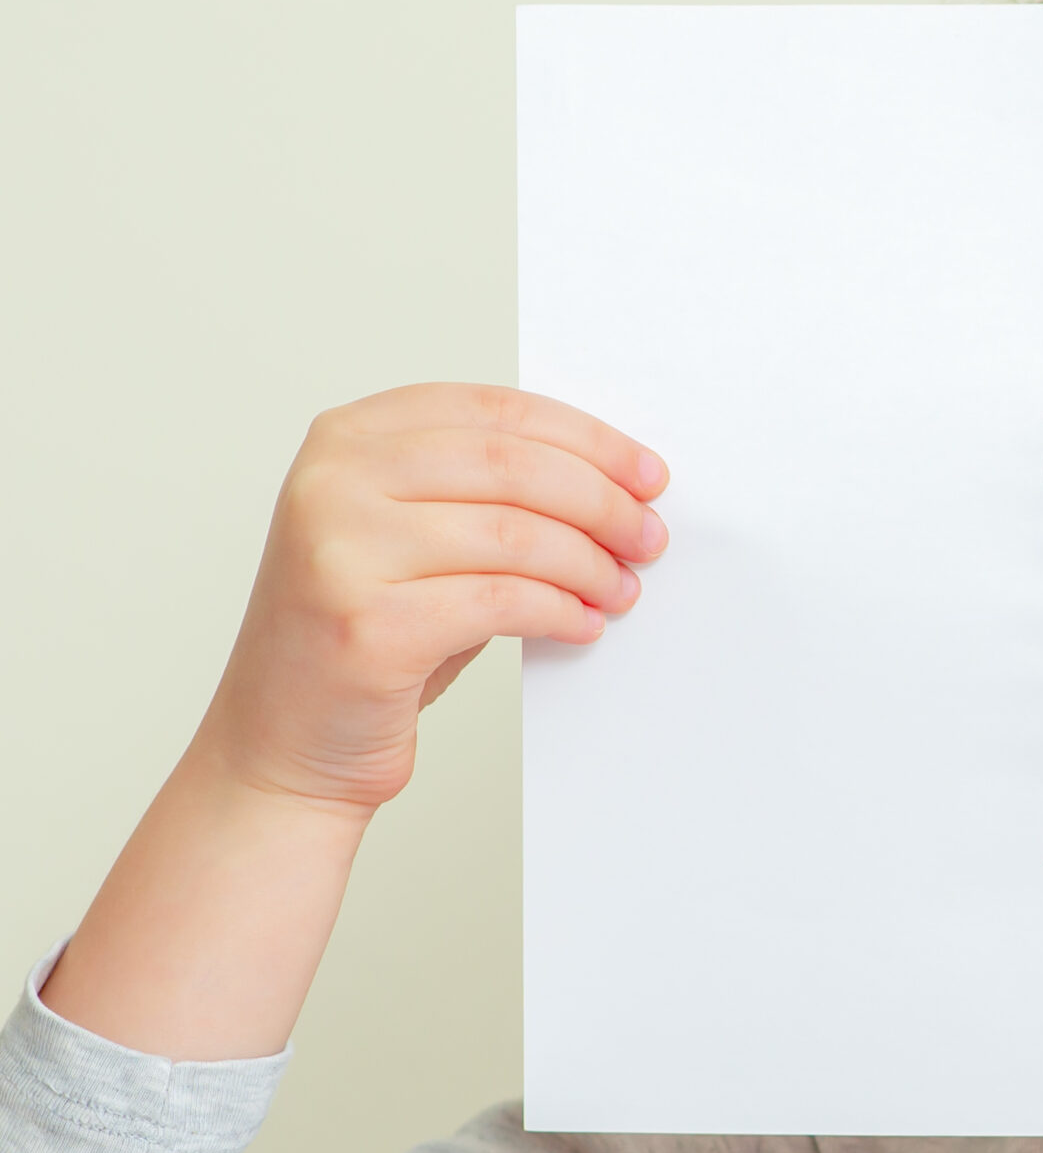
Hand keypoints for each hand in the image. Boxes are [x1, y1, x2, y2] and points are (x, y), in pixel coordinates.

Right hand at [200, 384, 667, 812]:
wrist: (285, 740)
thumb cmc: (368, 634)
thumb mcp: (416, 537)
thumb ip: (486, 494)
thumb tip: (614, 487)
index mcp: (348, 439)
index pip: (494, 411)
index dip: (587, 440)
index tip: (646, 474)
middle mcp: (332, 481)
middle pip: (511, 465)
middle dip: (602, 501)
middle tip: (647, 537)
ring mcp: (340, 551)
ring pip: (515, 535)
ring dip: (589, 564)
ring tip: (620, 588)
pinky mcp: (367, 625)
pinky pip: (502, 602)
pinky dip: (560, 611)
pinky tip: (583, 624)